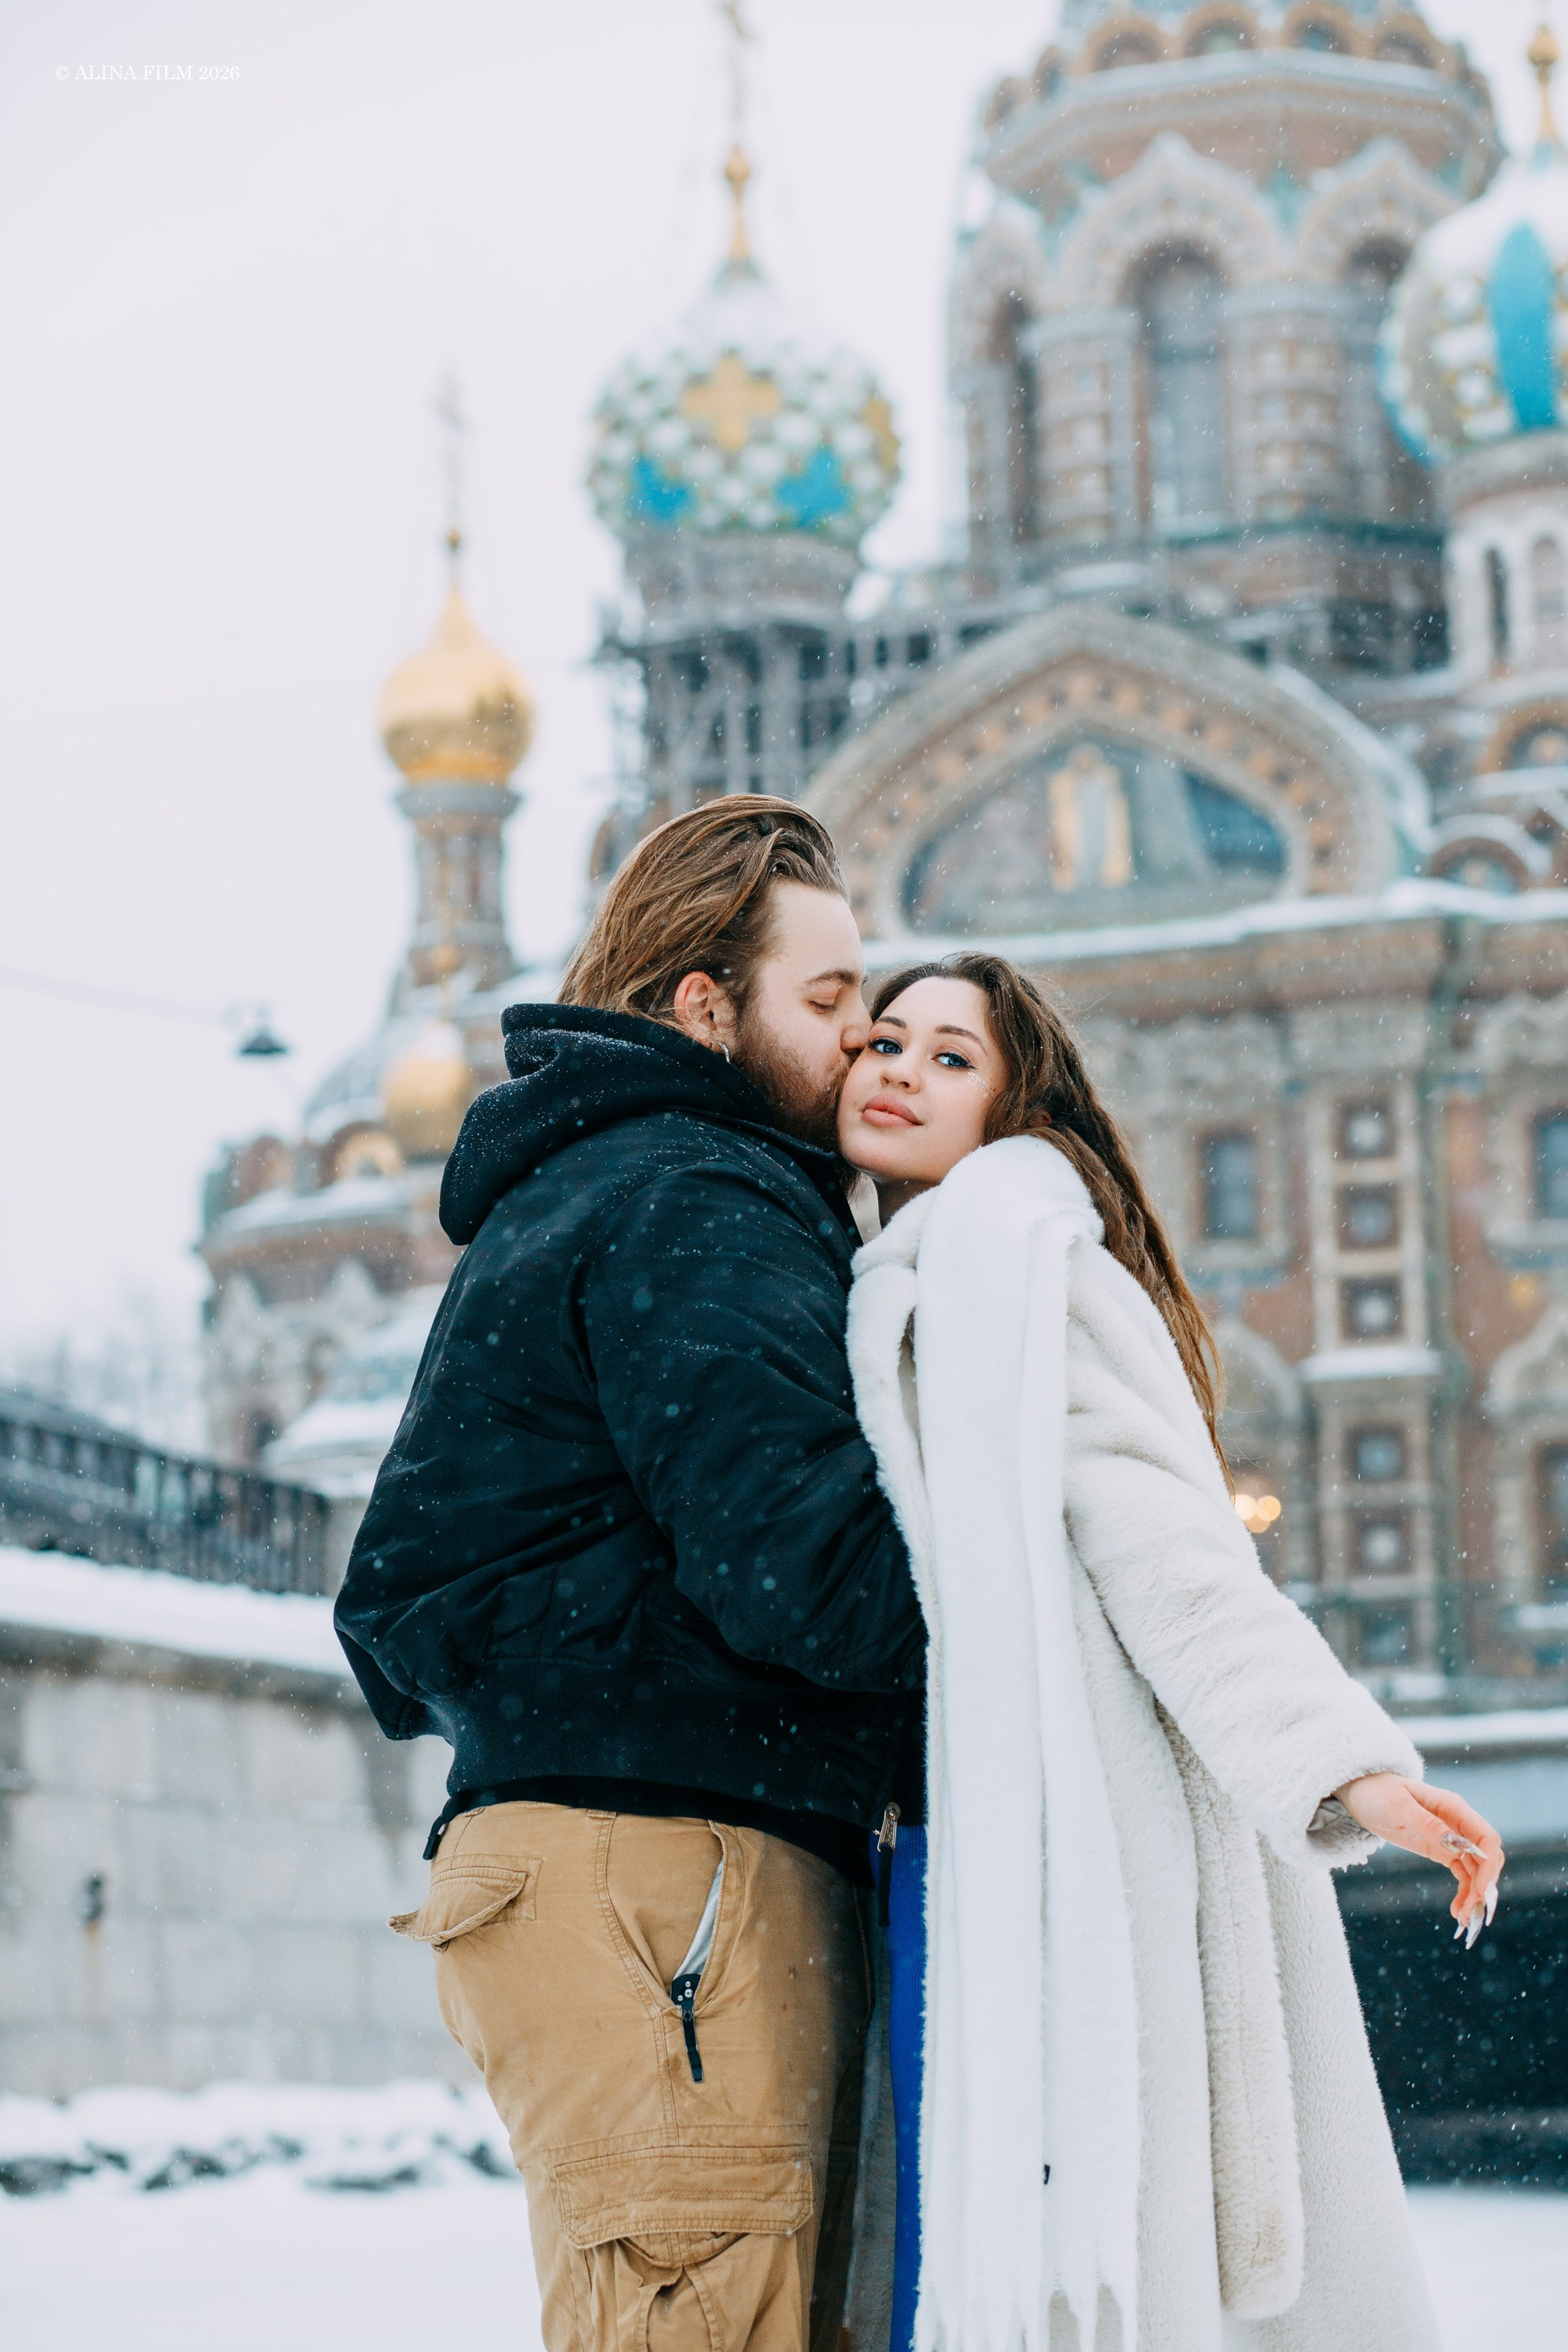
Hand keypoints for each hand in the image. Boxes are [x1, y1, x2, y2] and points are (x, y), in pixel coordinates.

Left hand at [1334, 1772, 1503, 1946]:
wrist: (1360, 1792)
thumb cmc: (1377, 1792)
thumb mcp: (1398, 1807)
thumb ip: (1427, 1824)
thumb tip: (1457, 1843)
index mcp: (1453, 1807)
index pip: (1486, 1838)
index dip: (1489, 1865)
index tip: (1481, 1891)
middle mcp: (1458, 1822)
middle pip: (1486, 1857)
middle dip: (1484, 1885)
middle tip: (1471, 1913)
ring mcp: (1451, 1837)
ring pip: (1476, 1869)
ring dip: (1475, 1894)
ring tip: (1462, 1918)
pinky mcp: (1441, 1849)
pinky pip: (1462, 1872)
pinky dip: (1464, 1891)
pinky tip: (1456, 1910)